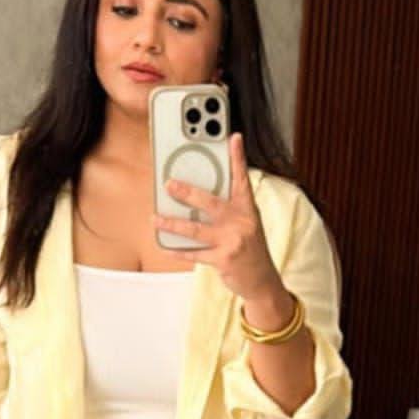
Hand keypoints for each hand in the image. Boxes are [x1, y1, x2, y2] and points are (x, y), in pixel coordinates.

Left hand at [152, 132, 284, 303]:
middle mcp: (241, 222)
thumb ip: (229, 208)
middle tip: (169, 184)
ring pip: (196, 230)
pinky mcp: (223, 260)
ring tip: (155, 219)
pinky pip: (194, 254)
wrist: (262, 280)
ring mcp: (232, 241)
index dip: (238, 157)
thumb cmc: (250, 248)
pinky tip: (163, 246)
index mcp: (247, 209)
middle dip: (188, 193)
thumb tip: (197, 195)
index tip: (234, 138)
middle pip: (210, 202)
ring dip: (172, 224)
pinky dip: (177, 251)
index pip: (242, 179)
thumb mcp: (247, 223)